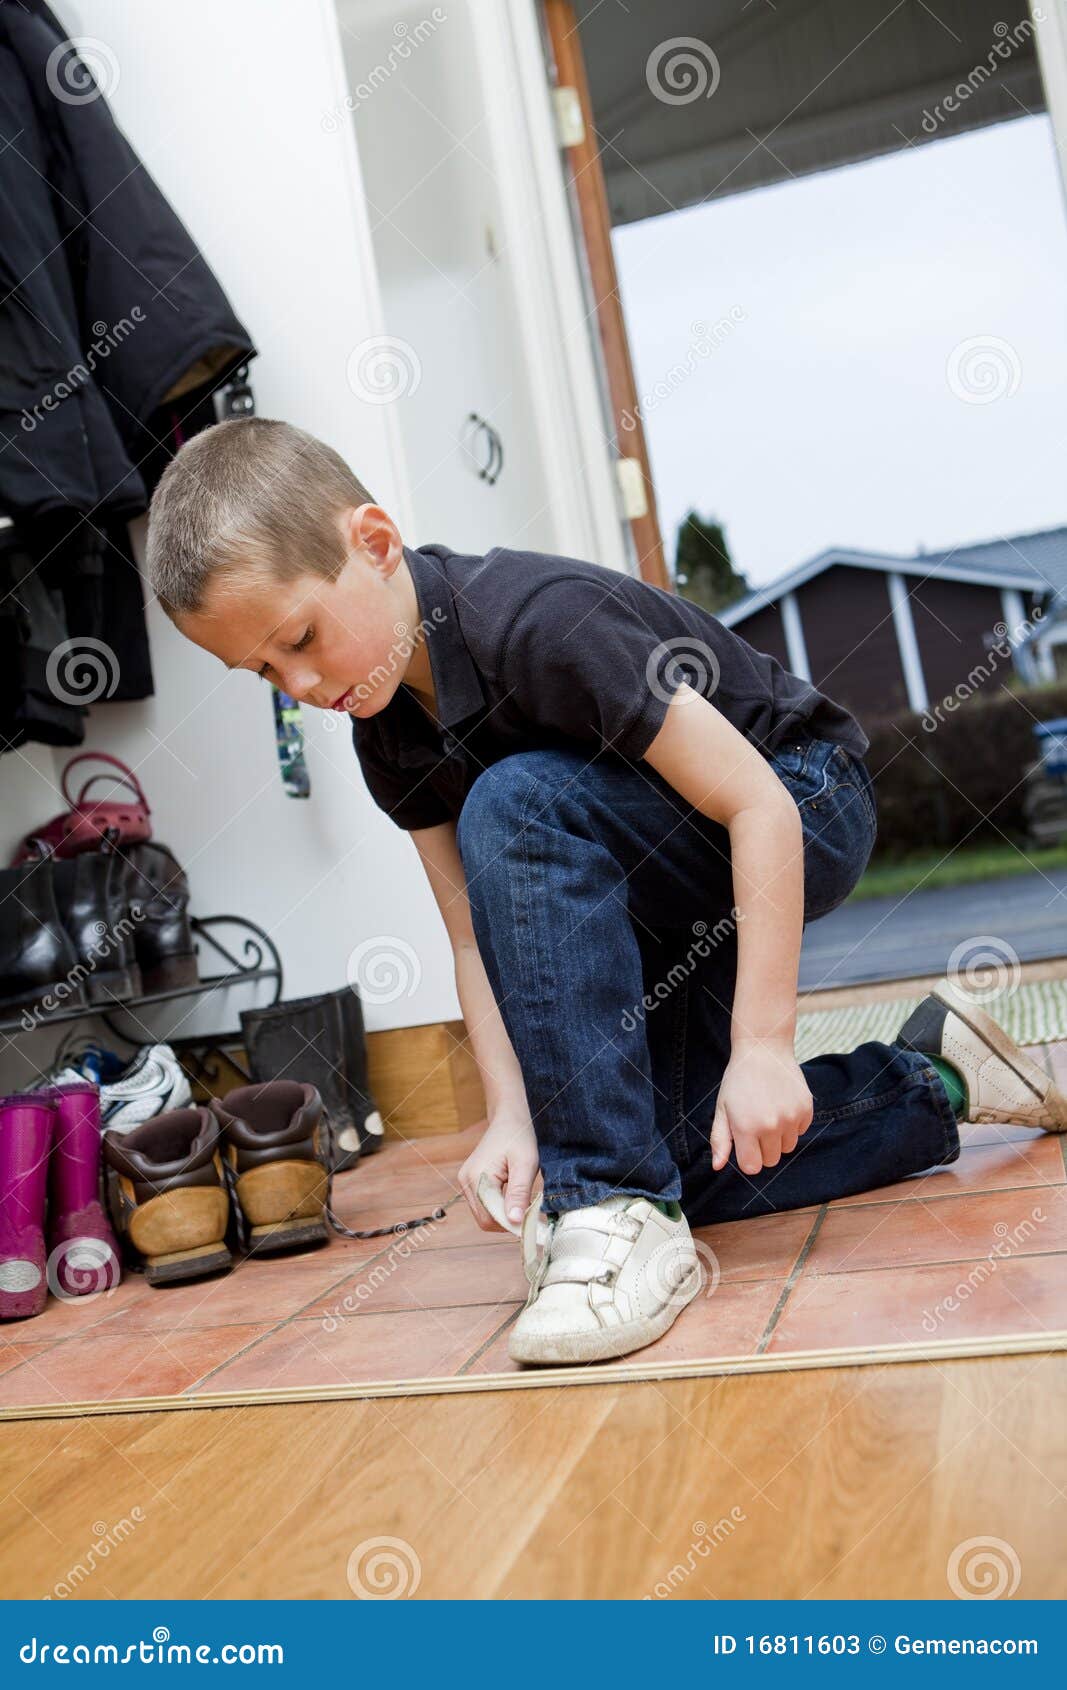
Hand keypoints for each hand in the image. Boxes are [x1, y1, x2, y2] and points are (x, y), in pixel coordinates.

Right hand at [458, 1107, 539, 1232]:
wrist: (508, 1119)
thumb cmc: (519, 1137)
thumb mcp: (526, 1164)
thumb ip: (519, 1193)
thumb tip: (514, 1222)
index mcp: (477, 1177)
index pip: (489, 1218)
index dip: (510, 1225)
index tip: (531, 1222)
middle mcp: (465, 1181)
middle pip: (484, 1220)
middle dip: (507, 1221)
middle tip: (528, 1212)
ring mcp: (465, 1181)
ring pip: (483, 1215)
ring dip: (503, 1214)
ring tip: (521, 1200)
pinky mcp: (469, 1182)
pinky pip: (483, 1205)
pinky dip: (498, 1207)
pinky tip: (512, 1196)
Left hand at [710, 1042, 813, 1175]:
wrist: (763, 1049)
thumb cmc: (738, 1080)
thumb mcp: (722, 1108)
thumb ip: (720, 1140)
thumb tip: (717, 1167)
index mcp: (746, 1128)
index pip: (752, 1167)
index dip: (747, 1158)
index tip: (745, 1143)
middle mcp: (771, 1126)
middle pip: (771, 1160)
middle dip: (762, 1149)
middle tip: (756, 1124)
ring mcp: (791, 1118)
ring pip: (788, 1148)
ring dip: (779, 1138)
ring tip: (769, 1113)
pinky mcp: (806, 1109)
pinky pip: (800, 1132)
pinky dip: (792, 1125)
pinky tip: (781, 1104)